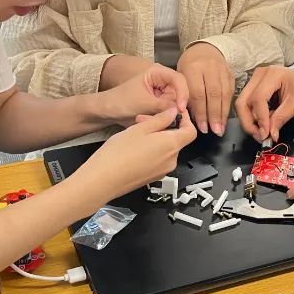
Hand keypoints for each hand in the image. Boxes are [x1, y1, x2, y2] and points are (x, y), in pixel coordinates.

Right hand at [73, 108, 196, 210]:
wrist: (102, 180)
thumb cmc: (119, 153)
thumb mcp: (140, 128)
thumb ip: (161, 119)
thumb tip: (174, 113)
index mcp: (172, 145)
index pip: (191, 132)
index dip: (185, 120)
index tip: (172, 113)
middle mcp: (171, 160)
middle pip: (176, 139)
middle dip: (162, 127)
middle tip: (142, 120)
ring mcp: (162, 171)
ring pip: (165, 149)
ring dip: (155, 138)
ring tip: (134, 133)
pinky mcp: (152, 178)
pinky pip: (158, 159)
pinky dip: (151, 150)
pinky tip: (133, 147)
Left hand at [101, 64, 188, 125]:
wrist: (109, 111)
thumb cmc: (121, 101)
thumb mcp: (144, 103)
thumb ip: (164, 106)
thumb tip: (181, 111)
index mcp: (157, 72)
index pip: (179, 79)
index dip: (183, 93)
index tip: (181, 108)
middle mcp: (163, 80)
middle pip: (180, 92)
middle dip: (177, 105)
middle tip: (172, 118)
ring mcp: (162, 92)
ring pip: (176, 103)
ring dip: (170, 113)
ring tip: (156, 117)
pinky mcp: (161, 103)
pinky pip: (170, 110)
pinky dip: (165, 117)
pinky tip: (156, 119)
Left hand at [177, 43, 233, 135]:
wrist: (204, 49)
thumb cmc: (188, 66)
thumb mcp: (181, 75)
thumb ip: (185, 93)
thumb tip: (190, 117)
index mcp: (193, 68)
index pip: (198, 93)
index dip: (200, 112)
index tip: (201, 127)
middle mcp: (209, 67)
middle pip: (213, 94)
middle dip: (214, 115)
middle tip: (214, 131)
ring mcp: (222, 70)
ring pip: (224, 94)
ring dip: (223, 113)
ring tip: (220, 128)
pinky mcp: (231, 73)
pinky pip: (231, 91)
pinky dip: (228, 106)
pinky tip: (225, 117)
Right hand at [235, 66, 293, 142]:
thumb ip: (281, 118)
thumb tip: (270, 135)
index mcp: (273, 74)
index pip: (258, 98)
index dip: (260, 119)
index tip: (265, 135)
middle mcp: (259, 74)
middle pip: (243, 101)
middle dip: (248, 122)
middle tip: (259, 137)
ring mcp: (254, 79)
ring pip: (242, 104)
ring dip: (249, 121)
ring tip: (263, 131)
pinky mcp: (252, 86)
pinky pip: (246, 104)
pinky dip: (252, 116)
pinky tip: (263, 122)